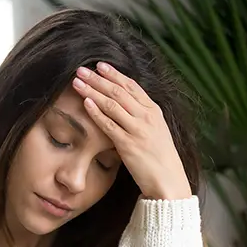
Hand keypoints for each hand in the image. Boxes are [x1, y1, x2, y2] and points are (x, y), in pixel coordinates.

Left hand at [72, 62, 191, 200]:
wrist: (168, 180)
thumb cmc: (160, 158)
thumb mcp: (157, 131)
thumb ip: (143, 117)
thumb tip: (126, 106)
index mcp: (154, 111)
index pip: (132, 86)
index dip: (114, 74)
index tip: (100, 65)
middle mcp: (147, 117)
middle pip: (119, 91)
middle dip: (98, 79)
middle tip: (81, 70)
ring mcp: (138, 130)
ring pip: (112, 104)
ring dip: (93, 91)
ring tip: (78, 82)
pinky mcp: (128, 144)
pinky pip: (109, 124)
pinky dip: (96, 112)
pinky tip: (85, 103)